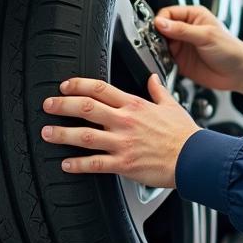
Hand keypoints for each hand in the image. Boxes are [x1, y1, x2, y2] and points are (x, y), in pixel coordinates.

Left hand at [41, 74, 199, 187]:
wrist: (195, 158)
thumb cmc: (184, 135)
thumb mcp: (172, 105)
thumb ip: (158, 90)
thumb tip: (152, 78)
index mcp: (134, 105)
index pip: (100, 89)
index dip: (78, 85)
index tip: (65, 86)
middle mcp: (125, 121)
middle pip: (86, 108)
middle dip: (62, 105)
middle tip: (48, 105)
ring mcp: (123, 143)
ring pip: (85, 135)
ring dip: (62, 133)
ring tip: (47, 133)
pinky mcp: (124, 164)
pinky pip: (96, 163)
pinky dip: (78, 164)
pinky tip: (66, 164)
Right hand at [154, 5, 242, 98]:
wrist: (240, 73)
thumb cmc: (231, 50)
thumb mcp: (206, 36)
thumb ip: (182, 30)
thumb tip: (160, 23)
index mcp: (193, 16)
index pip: (168, 13)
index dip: (160, 21)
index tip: (157, 30)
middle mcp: (186, 29)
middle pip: (161, 29)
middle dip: (156, 36)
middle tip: (156, 43)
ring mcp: (183, 46)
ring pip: (161, 44)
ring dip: (158, 49)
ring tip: (162, 54)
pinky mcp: (181, 61)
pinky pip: (165, 59)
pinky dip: (162, 61)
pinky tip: (165, 62)